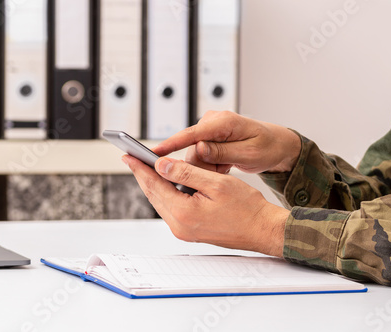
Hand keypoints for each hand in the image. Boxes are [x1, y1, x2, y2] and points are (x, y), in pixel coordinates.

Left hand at [122, 154, 287, 256]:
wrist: (263, 230)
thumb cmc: (246, 208)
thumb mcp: (216, 184)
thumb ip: (186, 173)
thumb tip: (161, 165)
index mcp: (184, 213)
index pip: (154, 185)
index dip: (140, 168)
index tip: (128, 155)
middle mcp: (179, 226)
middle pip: (154, 195)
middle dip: (142, 175)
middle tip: (131, 159)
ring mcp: (184, 231)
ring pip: (161, 202)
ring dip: (154, 184)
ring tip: (145, 167)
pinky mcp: (190, 231)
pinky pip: (171, 209)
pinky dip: (166, 194)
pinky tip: (166, 183)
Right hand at [153, 111, 300, 173]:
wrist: (276, 144)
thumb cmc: (267, 147)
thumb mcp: (249, 153)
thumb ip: (223, 151)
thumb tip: (199, 148)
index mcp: (223, 122)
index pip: (191, 134)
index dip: (171, 145)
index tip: (153, 154)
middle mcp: (212, 122)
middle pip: (191, 149)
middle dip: (203, 166)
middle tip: (224, 170)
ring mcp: (209, 129)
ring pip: (195, 156)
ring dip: (209, 167)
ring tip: (228, 167)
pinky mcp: (209, 137)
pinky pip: (200, 156)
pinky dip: (211, 165)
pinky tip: (224, 165)